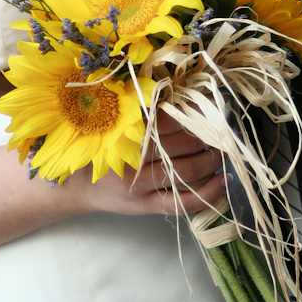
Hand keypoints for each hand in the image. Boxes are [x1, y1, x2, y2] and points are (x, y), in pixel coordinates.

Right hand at [79, 113, 226, 216]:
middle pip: (181, 143)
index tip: (215, 103)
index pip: (170, 117)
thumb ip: (144, 110)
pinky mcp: (144, 207)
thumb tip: (185, 94)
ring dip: (211, 160)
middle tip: (223, 127)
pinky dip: (206, 194)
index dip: (195, 110)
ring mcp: (139, 185)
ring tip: (225, 151)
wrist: (76, 184)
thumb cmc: (99, 145)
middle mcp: (134, 157)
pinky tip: (222, 182)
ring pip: (185, 171)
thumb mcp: (115, 121)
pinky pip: (180, 203)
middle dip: (208, 135)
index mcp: (127, 130)